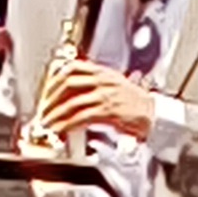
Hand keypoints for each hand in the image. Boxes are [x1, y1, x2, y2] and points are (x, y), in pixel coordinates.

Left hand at [35, 58, 161, 142]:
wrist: (155, 114)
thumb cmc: (135, 103)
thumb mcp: (114, 84)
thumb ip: (94, 84)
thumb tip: (71, 93)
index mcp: (103, 72)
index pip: (72, 67)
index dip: (55, 78)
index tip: (46, 91)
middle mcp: (102, 81)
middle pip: (67, 82)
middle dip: (50, 97)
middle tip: (43, 109)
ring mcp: (105, 95)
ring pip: (72, 102)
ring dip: (56, 114)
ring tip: (48, 122)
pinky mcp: (108, 111)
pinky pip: (81, 117)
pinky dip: (67, 124)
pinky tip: (61, 129)